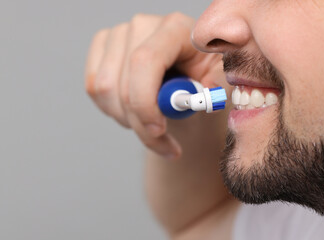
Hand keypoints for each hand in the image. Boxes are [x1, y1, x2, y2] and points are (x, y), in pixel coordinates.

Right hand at [85, 12, 223, 159]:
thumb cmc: (206, 77)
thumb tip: (207, 97)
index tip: (157, 130)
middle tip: (163, 142)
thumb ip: (218, 87)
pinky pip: (94, 87)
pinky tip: (135, 113)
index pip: (145, 61)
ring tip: (152, 125)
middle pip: (122, 82)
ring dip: (127, 120)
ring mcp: (118, 34)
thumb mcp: (221, 82)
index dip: (145, 101)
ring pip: (104, 90)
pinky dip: (112, 110)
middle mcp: (142, 25)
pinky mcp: (102, 46)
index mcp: (175, 28)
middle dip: (140, 123)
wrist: (187, 73)